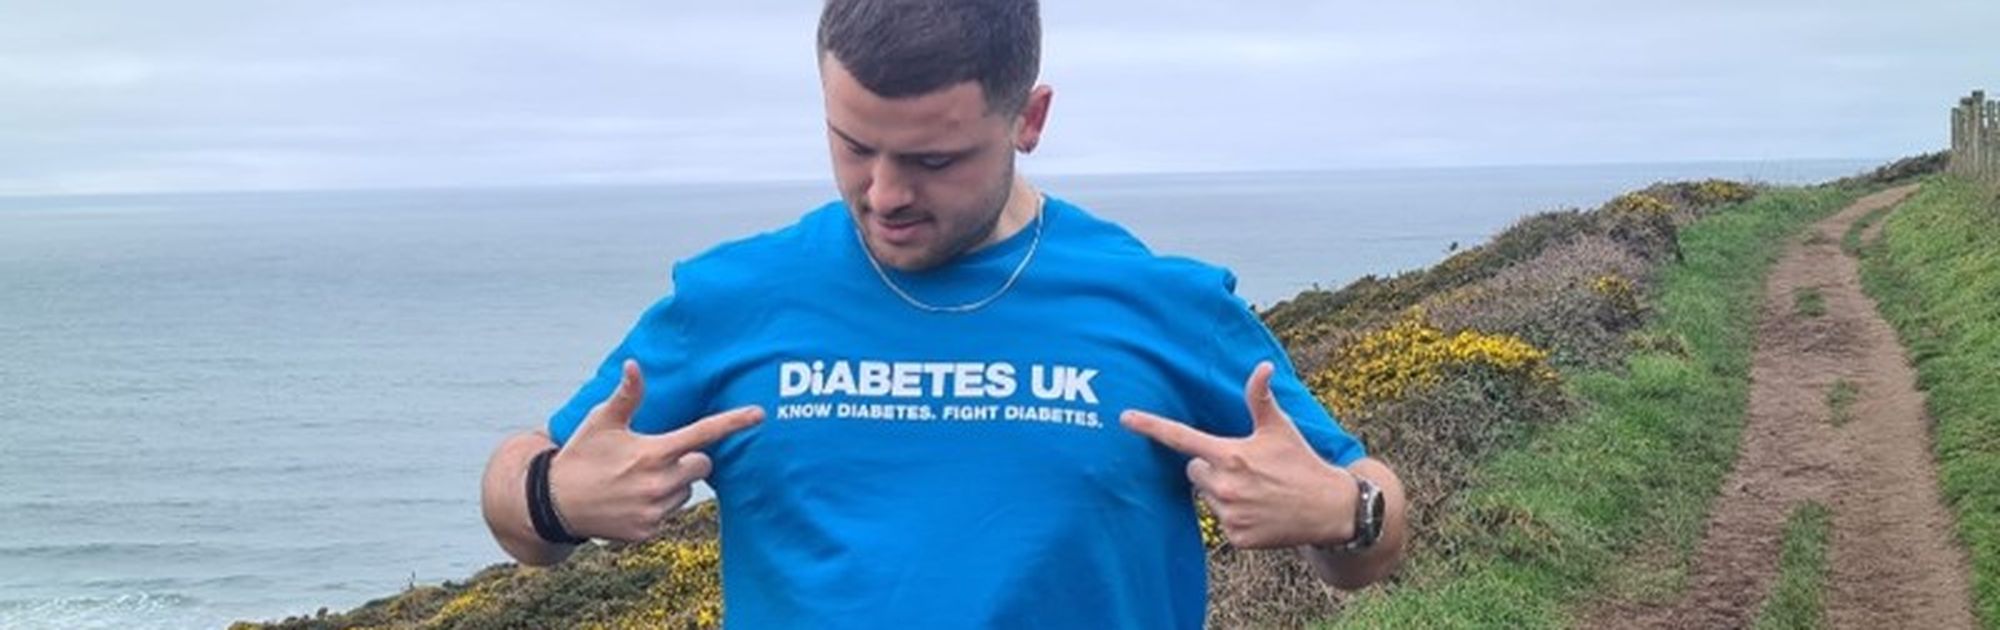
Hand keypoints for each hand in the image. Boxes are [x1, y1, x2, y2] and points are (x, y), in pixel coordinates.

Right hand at [549, 359, 763, 541]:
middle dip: (689, 459)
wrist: (556, 503)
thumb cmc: (582, 454)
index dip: (733, 422)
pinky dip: (658, 506)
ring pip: (688, 492)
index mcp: (652, 452)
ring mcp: (654, 511)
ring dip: (674, 484)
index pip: (702, 434)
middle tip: (658, 456)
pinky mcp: (648, 532)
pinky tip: (632, 500)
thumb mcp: (601, 422)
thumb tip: (635, 364)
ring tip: (638, 480)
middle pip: (703, 465)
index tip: (760, 414)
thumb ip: (626, 396)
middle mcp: (658, 483)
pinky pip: (670, 513)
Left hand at [1121, 361, 1356, 548]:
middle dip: (1211, 467)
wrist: (1328, 508)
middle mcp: (1225, 485)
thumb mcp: (1280, 428)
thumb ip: (1261, 398)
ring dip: (1223, 492)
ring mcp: (1229, 514)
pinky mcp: (1236, 537)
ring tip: (1256, 490)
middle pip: (1193, 470)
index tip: (1124, 417)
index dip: (1150, 426)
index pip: (1181, 437)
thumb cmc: (1300, 462)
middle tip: (1245, 467)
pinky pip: (1221, 521)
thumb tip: (1262, 366)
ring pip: (1207, 496)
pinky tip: (1259, 511)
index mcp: (1230, 454)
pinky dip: (1235, 517)